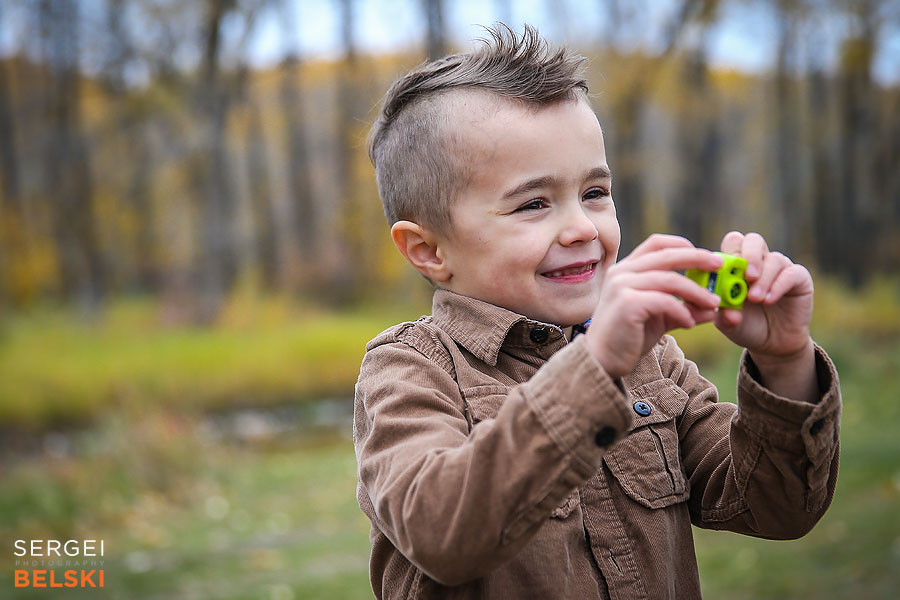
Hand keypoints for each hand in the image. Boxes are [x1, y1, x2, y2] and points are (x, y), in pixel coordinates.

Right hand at [585, 234, 722, 378]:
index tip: (706, 256)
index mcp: (626, 269)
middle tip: (719, 266)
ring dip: (696, 292)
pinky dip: (682, 311)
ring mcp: (622, 286)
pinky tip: (690, 323)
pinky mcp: (627, 304)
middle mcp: (622, 272)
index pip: (656, 244)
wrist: (602, 360)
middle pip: (667, 255)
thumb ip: (682, 308)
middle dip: (698, 258)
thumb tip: (713, 307)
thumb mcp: (659, 318)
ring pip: (670, 279)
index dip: (683, 245)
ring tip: (713, 305)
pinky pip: (664, 301)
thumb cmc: (628, 337)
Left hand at [713, 232, 813, 362]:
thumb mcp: (728, 322)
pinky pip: (791, 273)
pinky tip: (768, 300)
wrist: (771, 342)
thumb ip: (723, 314)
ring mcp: (780, 268)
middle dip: (749, 255)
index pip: (732, 243)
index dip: (728, 253)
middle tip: (746, 276)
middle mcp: (760, 261)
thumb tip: (726, 311)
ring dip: (763, 279)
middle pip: (754, 240)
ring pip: (774, 259)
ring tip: (755, 298)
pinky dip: (778, 286)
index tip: (724, 272)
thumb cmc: (745, 325)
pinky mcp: (799, 278)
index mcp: (737, 264)